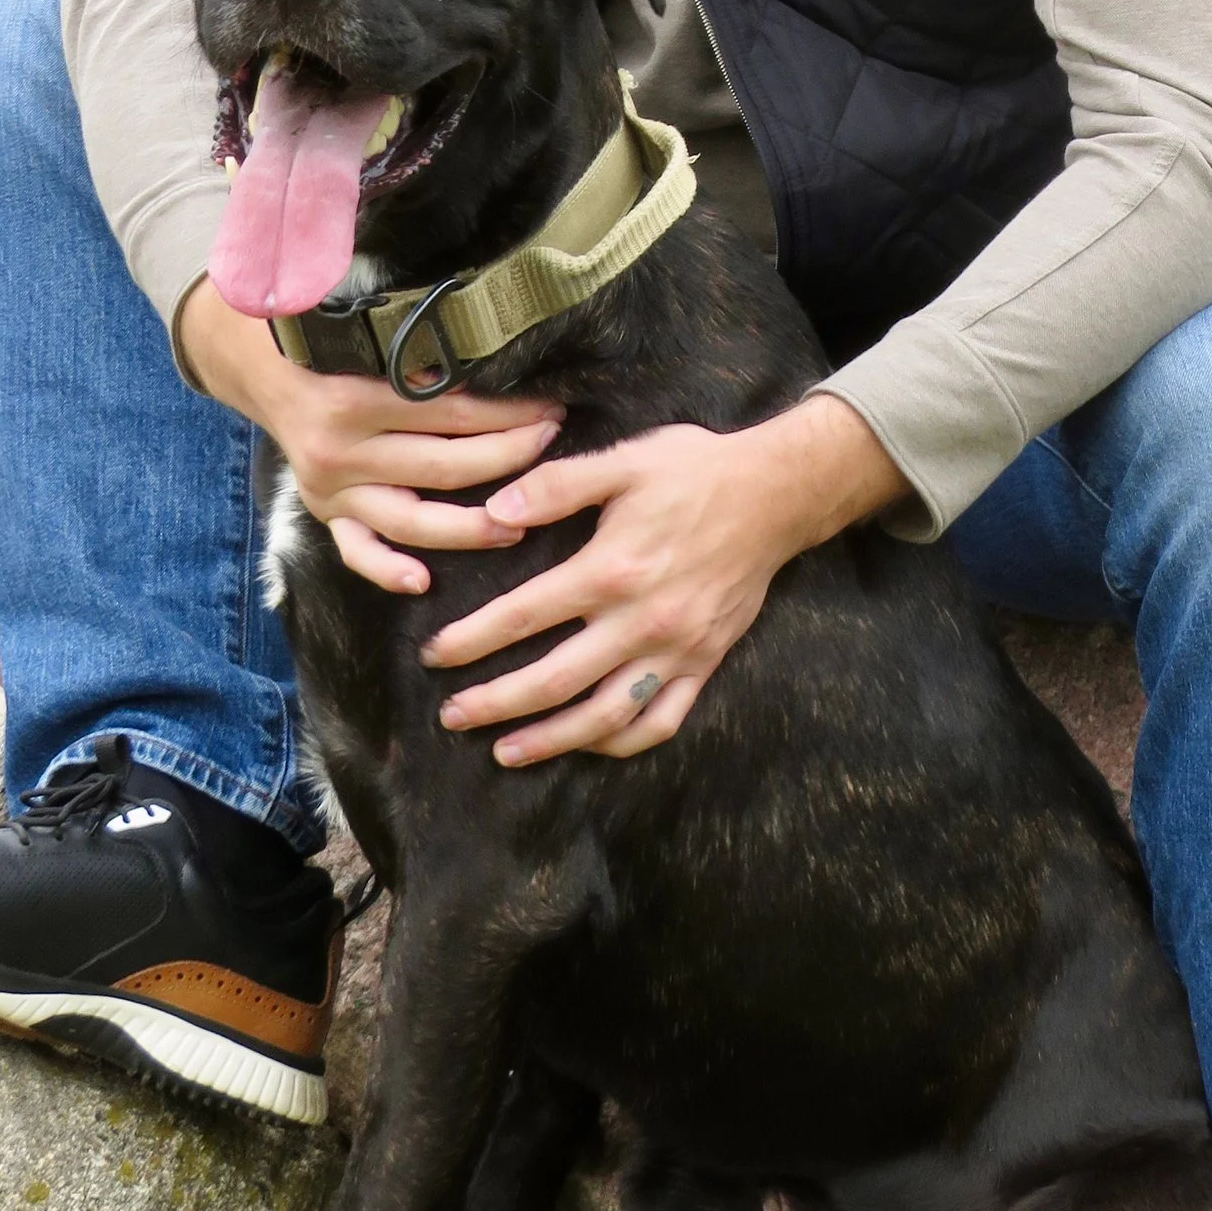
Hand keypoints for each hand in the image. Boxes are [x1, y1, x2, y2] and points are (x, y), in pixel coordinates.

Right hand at [178, 276, 564, 598]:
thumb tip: (496, 355)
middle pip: (441, 466)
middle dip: (507, 458)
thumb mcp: (367, 332)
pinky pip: (355, 551)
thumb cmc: (329, 341)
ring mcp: (329, 489)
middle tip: (551, 444)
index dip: (508, 412)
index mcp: (356, 398)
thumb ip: (418, 351)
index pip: (450, 411)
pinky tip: (423, 582)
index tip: (551, 407)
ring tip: (519, 524)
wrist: (262, 366)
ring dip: (469, 526)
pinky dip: (386, 569)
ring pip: (409, 520)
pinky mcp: (321, 512)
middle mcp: (341, 450)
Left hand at [420, 394, 903, 764]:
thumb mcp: (626, 460)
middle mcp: (640, 621)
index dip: (473, 639)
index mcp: (611, 569)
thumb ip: (558, 485)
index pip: (525, 616)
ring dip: (548, 740)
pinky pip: (658, 721)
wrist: (776, 493)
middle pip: (554, 681)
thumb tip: (495, 513)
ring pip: (603, 716)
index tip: (434, 655)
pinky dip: (618, 743)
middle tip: (451, 716)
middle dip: (495, 703)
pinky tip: (587, 743)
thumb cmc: (696, 470)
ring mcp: (675, 651)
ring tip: (504, 750)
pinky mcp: (703, 664)